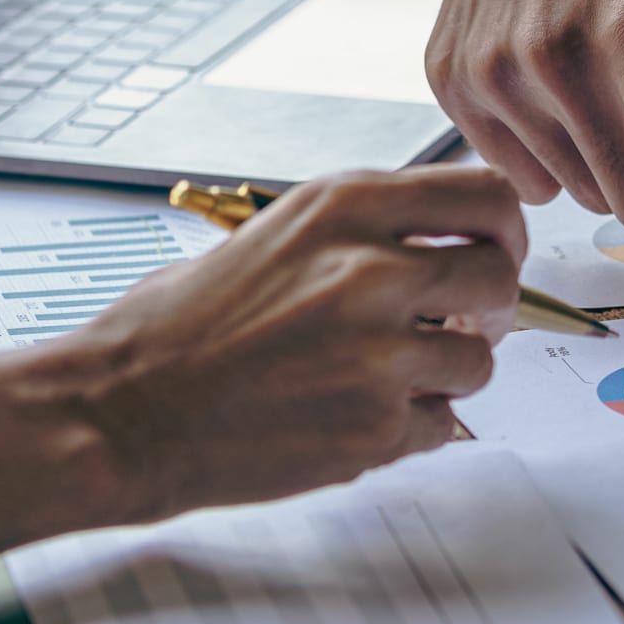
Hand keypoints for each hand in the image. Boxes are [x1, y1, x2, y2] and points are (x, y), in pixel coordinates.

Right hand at [0, 166, 522, 568]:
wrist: (118, 411)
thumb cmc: (182, 324)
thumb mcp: (279, 233)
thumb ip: (368, 229)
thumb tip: (455, 238)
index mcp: (346, 207)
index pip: (488, 194)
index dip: (505, 227)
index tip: (496, 249)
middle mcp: (371, 271)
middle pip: (500, 276)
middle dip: (489, 305)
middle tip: (461, 323)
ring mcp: (378, 354)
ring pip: (479, 361)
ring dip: (446, 373)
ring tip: (381, 377)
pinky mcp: (374, 429)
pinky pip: (444, 425)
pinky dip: (414, 427)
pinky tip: (355, 416)